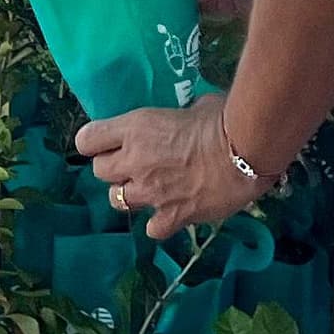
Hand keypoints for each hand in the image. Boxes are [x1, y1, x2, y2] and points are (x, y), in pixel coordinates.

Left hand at [80, 89, 266, 237]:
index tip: (105, 141)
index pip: (87, 139)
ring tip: (148, 188)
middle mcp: (135, 161)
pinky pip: (152, 228)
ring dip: (129, 193)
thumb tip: (188, 119)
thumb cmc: (222, 117)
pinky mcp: (172, 216)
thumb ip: (178, 117)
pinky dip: (158, 222)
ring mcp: (151, 193)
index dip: (94, 141)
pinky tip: (170, 212)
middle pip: (100, 172)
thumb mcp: (192, 105)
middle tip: (132, 163)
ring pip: (117, 201)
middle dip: (112, 167)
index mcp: (135, 128)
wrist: (245, 151)